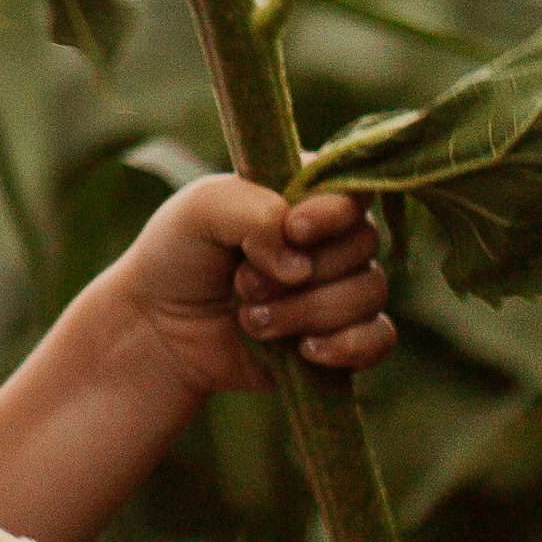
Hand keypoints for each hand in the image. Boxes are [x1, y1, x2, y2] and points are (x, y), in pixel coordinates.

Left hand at [111, 174, 394, 399]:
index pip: (351, 190)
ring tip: (251, 319)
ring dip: (306, 311)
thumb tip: (298, 262)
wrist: (160, 327)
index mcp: (302, 193)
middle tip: (243, 282)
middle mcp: (329, 238)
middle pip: (363, 244)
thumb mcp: (201, 210)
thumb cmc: (180, 253)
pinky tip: (304, 351)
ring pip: (369, 293)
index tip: (293, 230)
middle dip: (301, 271)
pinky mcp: (342, 339)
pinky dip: (347, 346)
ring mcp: (338, 288)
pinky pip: (380, 340)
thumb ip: (254, 214)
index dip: (330, 213)